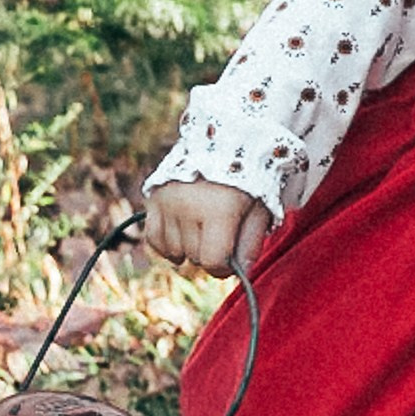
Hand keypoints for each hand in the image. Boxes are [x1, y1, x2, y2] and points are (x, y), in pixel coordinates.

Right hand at [144, 179, 269, 275]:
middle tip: (220, 234)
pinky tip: (182, 233)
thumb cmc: (247, 180)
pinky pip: (154, 240)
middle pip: (195, 258)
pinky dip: (167, 243)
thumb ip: (252, 243)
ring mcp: (167, 203)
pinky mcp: (154, 199)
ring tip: (202, 226)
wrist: (222, 143)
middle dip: (210, 254)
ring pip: (174, 252)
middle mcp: (188, 206)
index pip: (213, 262)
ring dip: (189, 248)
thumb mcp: (260, 209)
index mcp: (219, 210)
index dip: (225, 267)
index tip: (231, 259)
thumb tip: (241, 272)